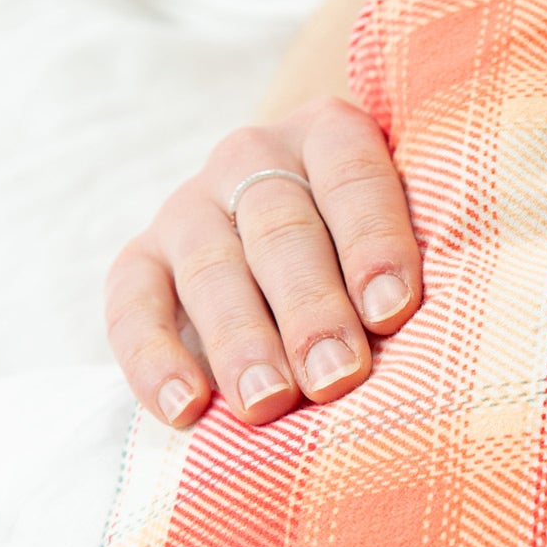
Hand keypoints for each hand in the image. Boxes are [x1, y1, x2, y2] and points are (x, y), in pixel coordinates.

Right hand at [104, 98, 420, 427]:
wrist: (292, 234)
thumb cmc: (373, 258)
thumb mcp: (404, 237)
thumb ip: (405, 272)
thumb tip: (413, 341)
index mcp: (330, 137)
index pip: (352, 178)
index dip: (373, 243)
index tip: (392, 314)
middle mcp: (252, 160)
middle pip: (281, 230)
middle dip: (311, 309)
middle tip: (337, 377)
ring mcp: (189, 208)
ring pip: (211, 269)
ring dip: (241, 341)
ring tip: (268, 404)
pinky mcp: (142, 260)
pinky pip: (133, 307)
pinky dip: (154, 360)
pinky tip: (186, 410)